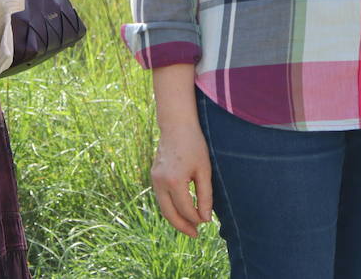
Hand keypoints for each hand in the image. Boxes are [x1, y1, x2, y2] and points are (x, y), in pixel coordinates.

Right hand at [150, 119, 213, 236]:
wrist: (176, 126)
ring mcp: (154, 179)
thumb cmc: (194, 145)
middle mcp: (160, 182)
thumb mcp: (204, 170)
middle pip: (169, 213)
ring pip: (163, 207)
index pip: (186, 209)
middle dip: (183, 226)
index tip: (207, 222)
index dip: (197, 218)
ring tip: (189, 227)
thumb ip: (205, 196)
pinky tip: (181, 211)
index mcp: (174, 181)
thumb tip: (205, 219)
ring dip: (175, 219)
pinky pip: (161, 198)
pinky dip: (170, 207)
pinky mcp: (153, 176)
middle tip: (196, 235)